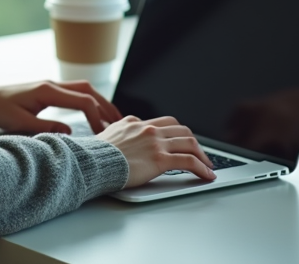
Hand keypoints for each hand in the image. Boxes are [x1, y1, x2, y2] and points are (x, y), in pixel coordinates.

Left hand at [0, 80, 122, 134]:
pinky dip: (87, 101)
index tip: (103, 134)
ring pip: (82, 89)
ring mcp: (50, 86)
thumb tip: (70, 134)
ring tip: (111, 118)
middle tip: (119, 122)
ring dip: (98, 102)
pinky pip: (73, 93)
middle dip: (105, 105)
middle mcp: (52, 85)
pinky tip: (91, 113)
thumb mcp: (19, 123)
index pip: (82, 100)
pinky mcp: (46, 91)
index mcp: (47, 91)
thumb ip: (45, 128)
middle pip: (88, 90)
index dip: (96, 117)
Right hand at [97, 116, 215, 187]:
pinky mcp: (160, 159)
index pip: (163, 123)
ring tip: (207, 166)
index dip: (176, 133)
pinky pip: (189, 161)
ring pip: (189, 143)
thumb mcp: (106, 136)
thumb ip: (118, 134)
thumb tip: (118, 138)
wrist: (91, 163)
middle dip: (193, 142)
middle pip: (180, 130)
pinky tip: (206, 175)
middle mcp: (148, 129)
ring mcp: (155, 142)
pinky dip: (202, 168)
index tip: (182, 142)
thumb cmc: (93, 155)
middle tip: (199, 154)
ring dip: (202, 155)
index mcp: (134, 123)